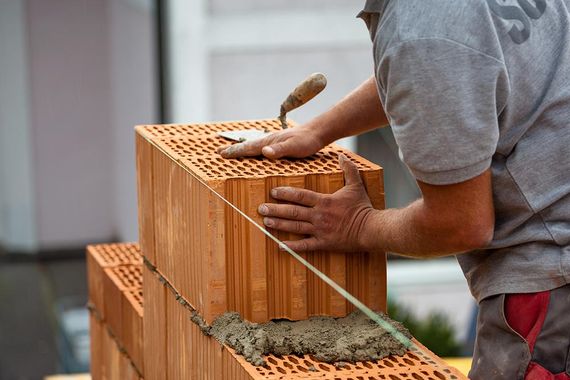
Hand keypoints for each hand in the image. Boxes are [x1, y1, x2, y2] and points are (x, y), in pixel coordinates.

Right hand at [217, 124, 324, 158]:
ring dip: (241, 149)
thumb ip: (280, 150)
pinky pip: (261, 149)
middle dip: (233, 149)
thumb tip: (264, 152)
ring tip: (231, 152)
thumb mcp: (295, 147)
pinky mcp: (279, 145)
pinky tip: (254, 153)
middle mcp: (269, 141)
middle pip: (247, 146)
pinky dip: (253, 150)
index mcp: (269, 142)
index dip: (235, 152)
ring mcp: (273, 142)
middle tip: (218, 152)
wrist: (318, 132)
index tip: (221, 154)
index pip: (248, 148)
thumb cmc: (307, 141)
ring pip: (253, 146)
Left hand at [257, 154, 374, 251]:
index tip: (273, 192)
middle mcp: (319, 216)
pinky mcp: (324, 243)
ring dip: (279, 224)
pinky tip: (280, 245)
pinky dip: (292, 247)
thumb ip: (348, 170)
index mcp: (324, 201)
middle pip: (293, 211)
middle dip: (275, 209)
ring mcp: (320, 231)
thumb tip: (342, 155)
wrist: (371, 229)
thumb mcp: (356, 186)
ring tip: (266, 222)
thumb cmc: (363, 208)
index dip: (285, 193)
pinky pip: (305, 246)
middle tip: (261, 208)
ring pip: (295, 227)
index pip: (300, 196)